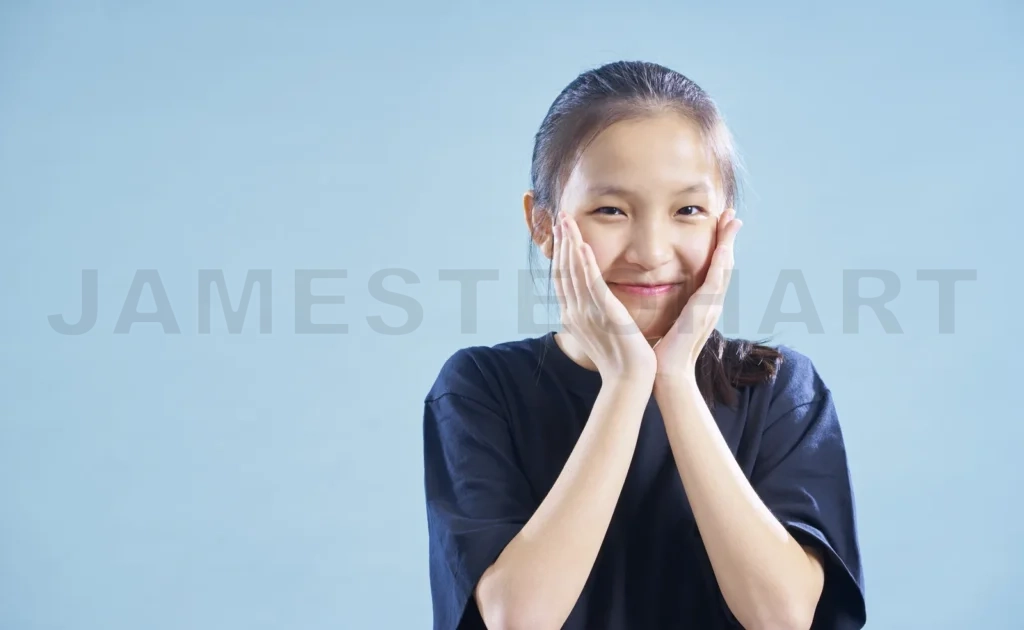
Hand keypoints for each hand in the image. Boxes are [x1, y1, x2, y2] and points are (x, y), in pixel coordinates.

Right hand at [553, 212, 656, 383]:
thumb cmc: (620, 359)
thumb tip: (595, 301)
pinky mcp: (606, 314)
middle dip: (561, 242)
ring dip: (570, 244)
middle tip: (560, 217)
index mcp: (574, 315)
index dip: (560, 254)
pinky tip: (582, 246)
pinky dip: (585, 265)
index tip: (561, 232)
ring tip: (567, 221)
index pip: (563, 278)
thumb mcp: (602, 330)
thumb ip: (595, 312)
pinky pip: (592, 285)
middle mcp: (575, 312)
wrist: (629, 380)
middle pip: (563, 270)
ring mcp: (588, 313)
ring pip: (574, 272)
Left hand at [653, 208, 741, 383]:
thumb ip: (675, 309)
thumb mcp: (672, 323)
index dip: (719, 246)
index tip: (720, 225)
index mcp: (704, 304)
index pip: (714, 268)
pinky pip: (716, 282)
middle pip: (725, 263)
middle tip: (733, 214)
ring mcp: (711, 306)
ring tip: (732, 220)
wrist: (669, 373)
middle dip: (729, 237)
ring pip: (724, 267)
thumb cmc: (665, 352)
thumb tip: (670, 300)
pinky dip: (721, 263)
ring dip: (729, 243)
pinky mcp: (704, 310)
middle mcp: (712, 303)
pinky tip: (724, 248)